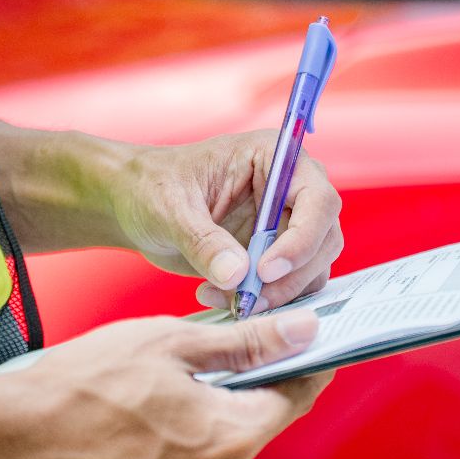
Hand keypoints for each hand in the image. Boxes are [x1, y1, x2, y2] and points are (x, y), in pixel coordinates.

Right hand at [0, 310, 332, 458]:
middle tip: (182, 371)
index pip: (293, 398)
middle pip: (249, 430)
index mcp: (230, 440)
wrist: (1, 447)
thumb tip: (305, 331)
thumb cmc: (78, 387)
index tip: (301, 346)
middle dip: (229, 398)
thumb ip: (247, 343)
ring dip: (195, 433)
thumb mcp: (169, 344)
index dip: (299, 365)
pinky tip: (127, 439)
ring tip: (142, 407)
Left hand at [109, 131, 343, 312]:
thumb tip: (238, 275)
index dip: (302, 238)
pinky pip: (290, 286)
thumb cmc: (151, 187)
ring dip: (278, 293)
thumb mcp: (170, 209)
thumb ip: (204, 241)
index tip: (265, 270)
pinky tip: (221, 298)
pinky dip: (264, 300)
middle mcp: (290, 190)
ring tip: (224, 298)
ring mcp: (285, 225)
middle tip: (248, 298)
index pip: (317, 199)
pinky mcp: (274, 255)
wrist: (135, 205)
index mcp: (274, 158)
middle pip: (324, 238)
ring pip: (313, 267)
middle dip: (292, 275)